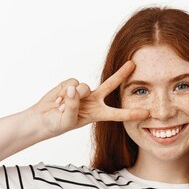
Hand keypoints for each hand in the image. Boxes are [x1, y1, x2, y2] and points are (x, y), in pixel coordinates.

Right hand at [26, 60, 149, 137]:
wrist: (42, 119)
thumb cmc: (56, 124)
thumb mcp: (67, 121)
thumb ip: (73, 106)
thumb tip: (74, 88)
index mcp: (97, 114)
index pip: (117, 114)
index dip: (131, 113)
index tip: (146, 112)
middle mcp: (93, 100)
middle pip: (110, 85)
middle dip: (121, 74)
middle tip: (133, 64)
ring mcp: (82, 92)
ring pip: (84, 87)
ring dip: (71, 97)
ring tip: (62, 106)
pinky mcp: (70, 84)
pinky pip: (71, 83)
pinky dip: (63, 92)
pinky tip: (58, 99)